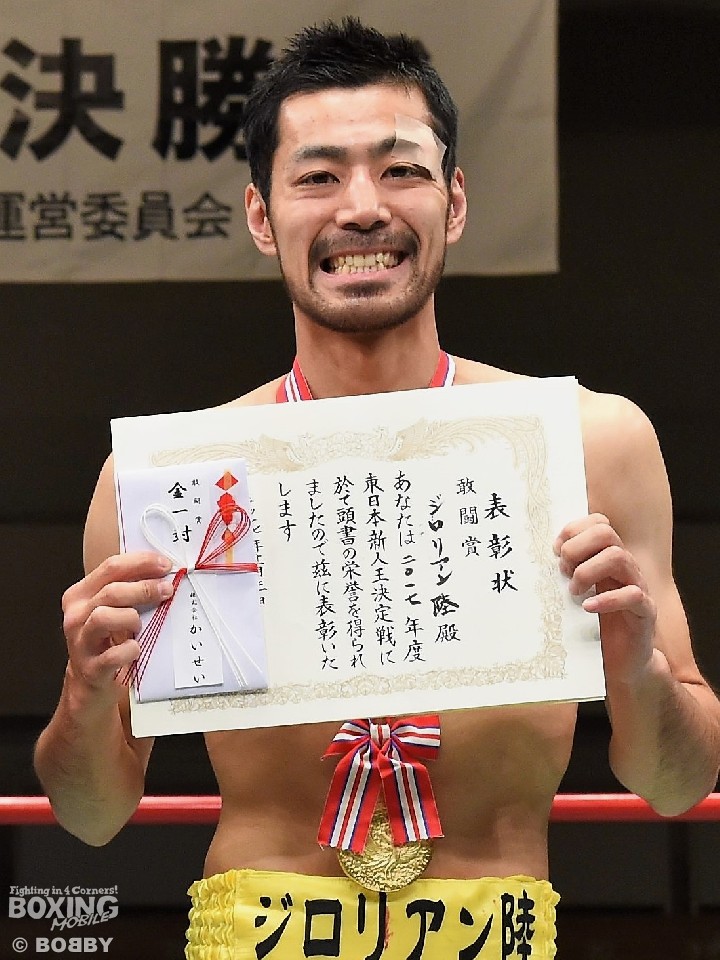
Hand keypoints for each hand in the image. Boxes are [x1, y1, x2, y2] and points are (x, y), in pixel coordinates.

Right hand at [61, 552, 172, 699]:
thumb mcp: (112, 609)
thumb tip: (163, 572)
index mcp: (80, 594)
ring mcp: (81, 642)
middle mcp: (77, 615)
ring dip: (130, 618)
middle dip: (144, 588)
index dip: (141, 563)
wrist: (90, 680)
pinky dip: (129, 651)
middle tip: (167, 590)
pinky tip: (137, 648)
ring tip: (141, 625)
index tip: (165, 565)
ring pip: (103, 617)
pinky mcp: (91, 668)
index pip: (111, 567)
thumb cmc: (106, 639)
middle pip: (110, 591)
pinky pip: (112, 655)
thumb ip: (128, 589)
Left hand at [554, 514, 656, 684]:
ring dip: (588, 570)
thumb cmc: (596, 627)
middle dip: (577, 547)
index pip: (598, 523)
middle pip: (606, 532)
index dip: (573, 530)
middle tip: (563, 571)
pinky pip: (633, 595)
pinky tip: (588, 608)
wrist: (624, 662)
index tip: (554, 551)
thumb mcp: (576, 595)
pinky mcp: (645, 612)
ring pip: (619, 557)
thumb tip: (534, 559)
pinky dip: (606, 599)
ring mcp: (637, 587)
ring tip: (573, 591)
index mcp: (608, 558)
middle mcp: (625, 567)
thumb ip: (564, 575)